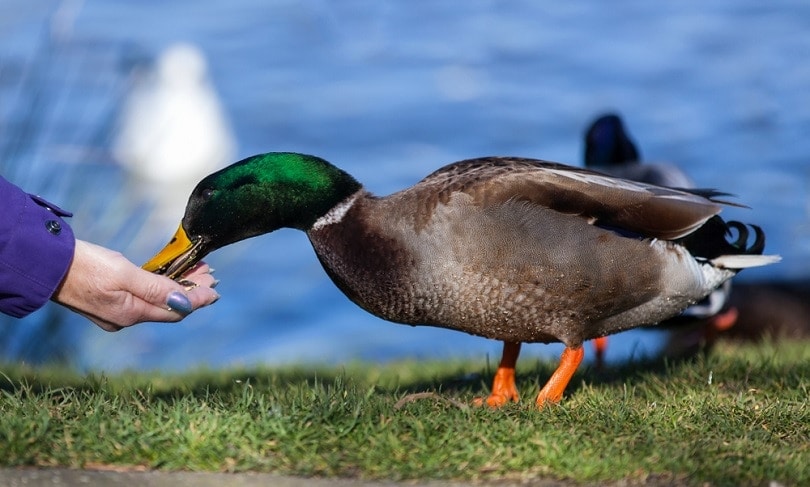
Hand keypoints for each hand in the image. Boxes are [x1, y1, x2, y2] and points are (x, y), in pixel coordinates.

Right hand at [52, 240, 219, 330]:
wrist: (45, 264)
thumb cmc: (84, 266)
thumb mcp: (124, 274)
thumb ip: (155, 288)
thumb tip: (185, 303)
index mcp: (130, 314)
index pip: (176, 310)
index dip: (198, 298)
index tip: (215, 287)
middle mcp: (125, 318)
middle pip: (169, 307)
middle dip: (192, 290)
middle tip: (209, 273)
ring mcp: (116, 312)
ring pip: (157, 302)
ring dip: (178, 287)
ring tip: (196, 271)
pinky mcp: (108, 302)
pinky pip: (144, 298)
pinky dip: (160, 287)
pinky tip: (168, 277)